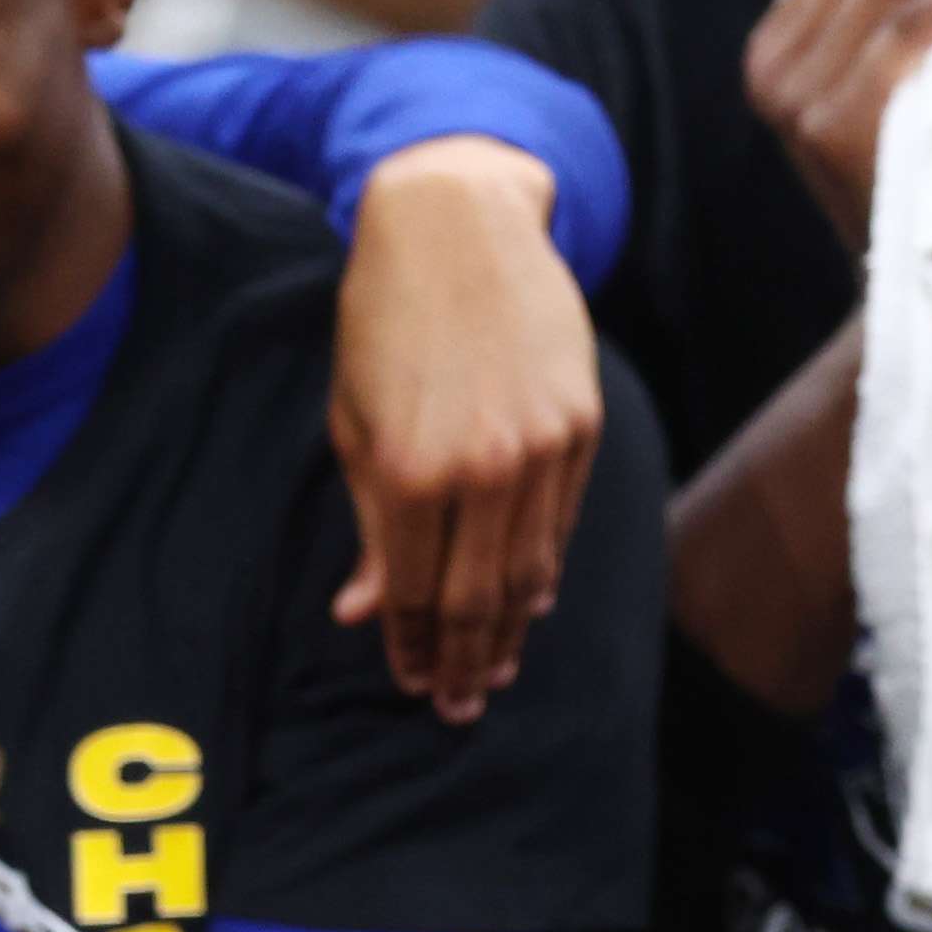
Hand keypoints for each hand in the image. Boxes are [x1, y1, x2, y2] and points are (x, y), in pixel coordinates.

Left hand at [332, 138, 602, 718]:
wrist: (457, 224)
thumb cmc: (384, 324)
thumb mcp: (352, 422)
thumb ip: (365, 525)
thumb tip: (360, 613)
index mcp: (406, 474)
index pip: (410, 592)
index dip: (409, 647)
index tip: (411, 683)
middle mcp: (479, 470)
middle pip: (474, 599)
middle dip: (462, 662)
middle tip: (458, 708)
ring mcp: (538, 449)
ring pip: (527, 570)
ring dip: (508, 631)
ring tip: (494, 674)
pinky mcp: (579, 424)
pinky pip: (561, 521)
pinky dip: (545, 569)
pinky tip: (531, 603)